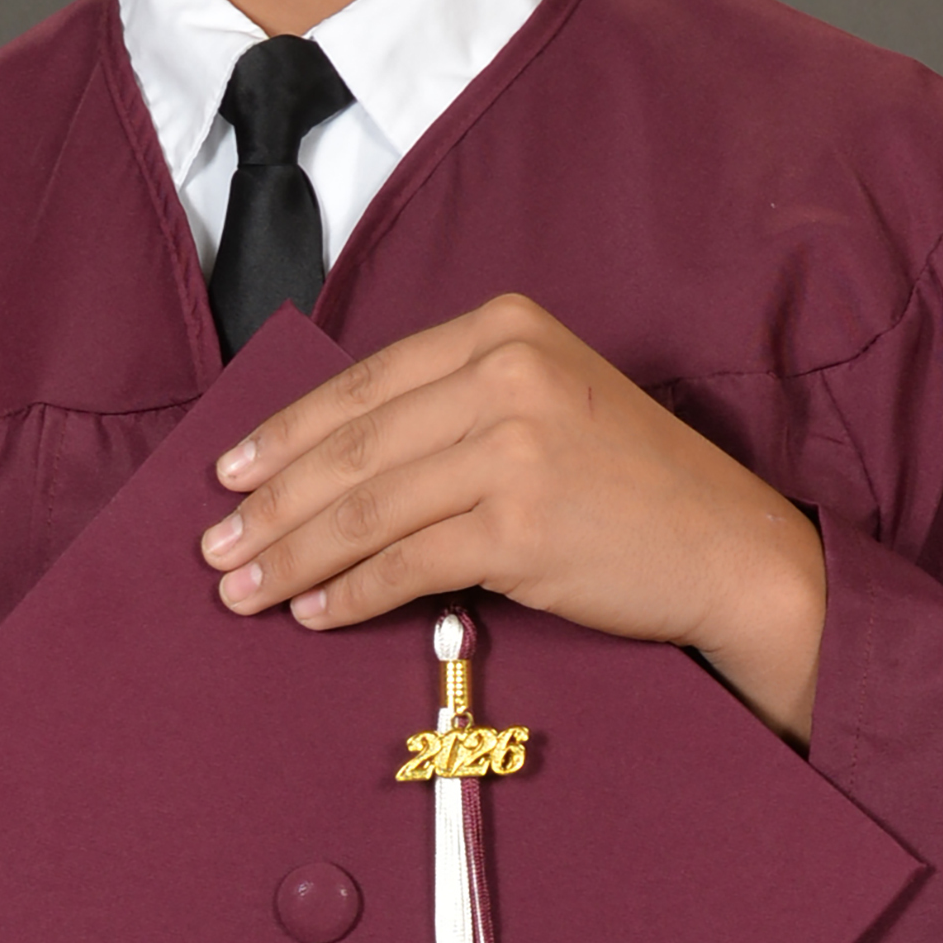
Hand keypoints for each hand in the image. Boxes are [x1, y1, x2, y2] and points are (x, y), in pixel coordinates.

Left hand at [199, 294, 826, 741]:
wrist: (728, 547)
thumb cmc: (630, 484)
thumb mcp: (544, 403)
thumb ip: (452, 409)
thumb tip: (325, 462)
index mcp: (504, 329)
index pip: (365, 384)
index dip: (286, 433)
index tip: (229, 474)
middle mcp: (507, 374)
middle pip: (353, 447)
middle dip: (269, 505)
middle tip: (213, 547)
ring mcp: (516, 447)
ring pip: (366, 508)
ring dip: (291, 556)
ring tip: (241, 589)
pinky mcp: (523, 524)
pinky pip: (407, 563)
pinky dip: (349, 594)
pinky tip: (313, 614)